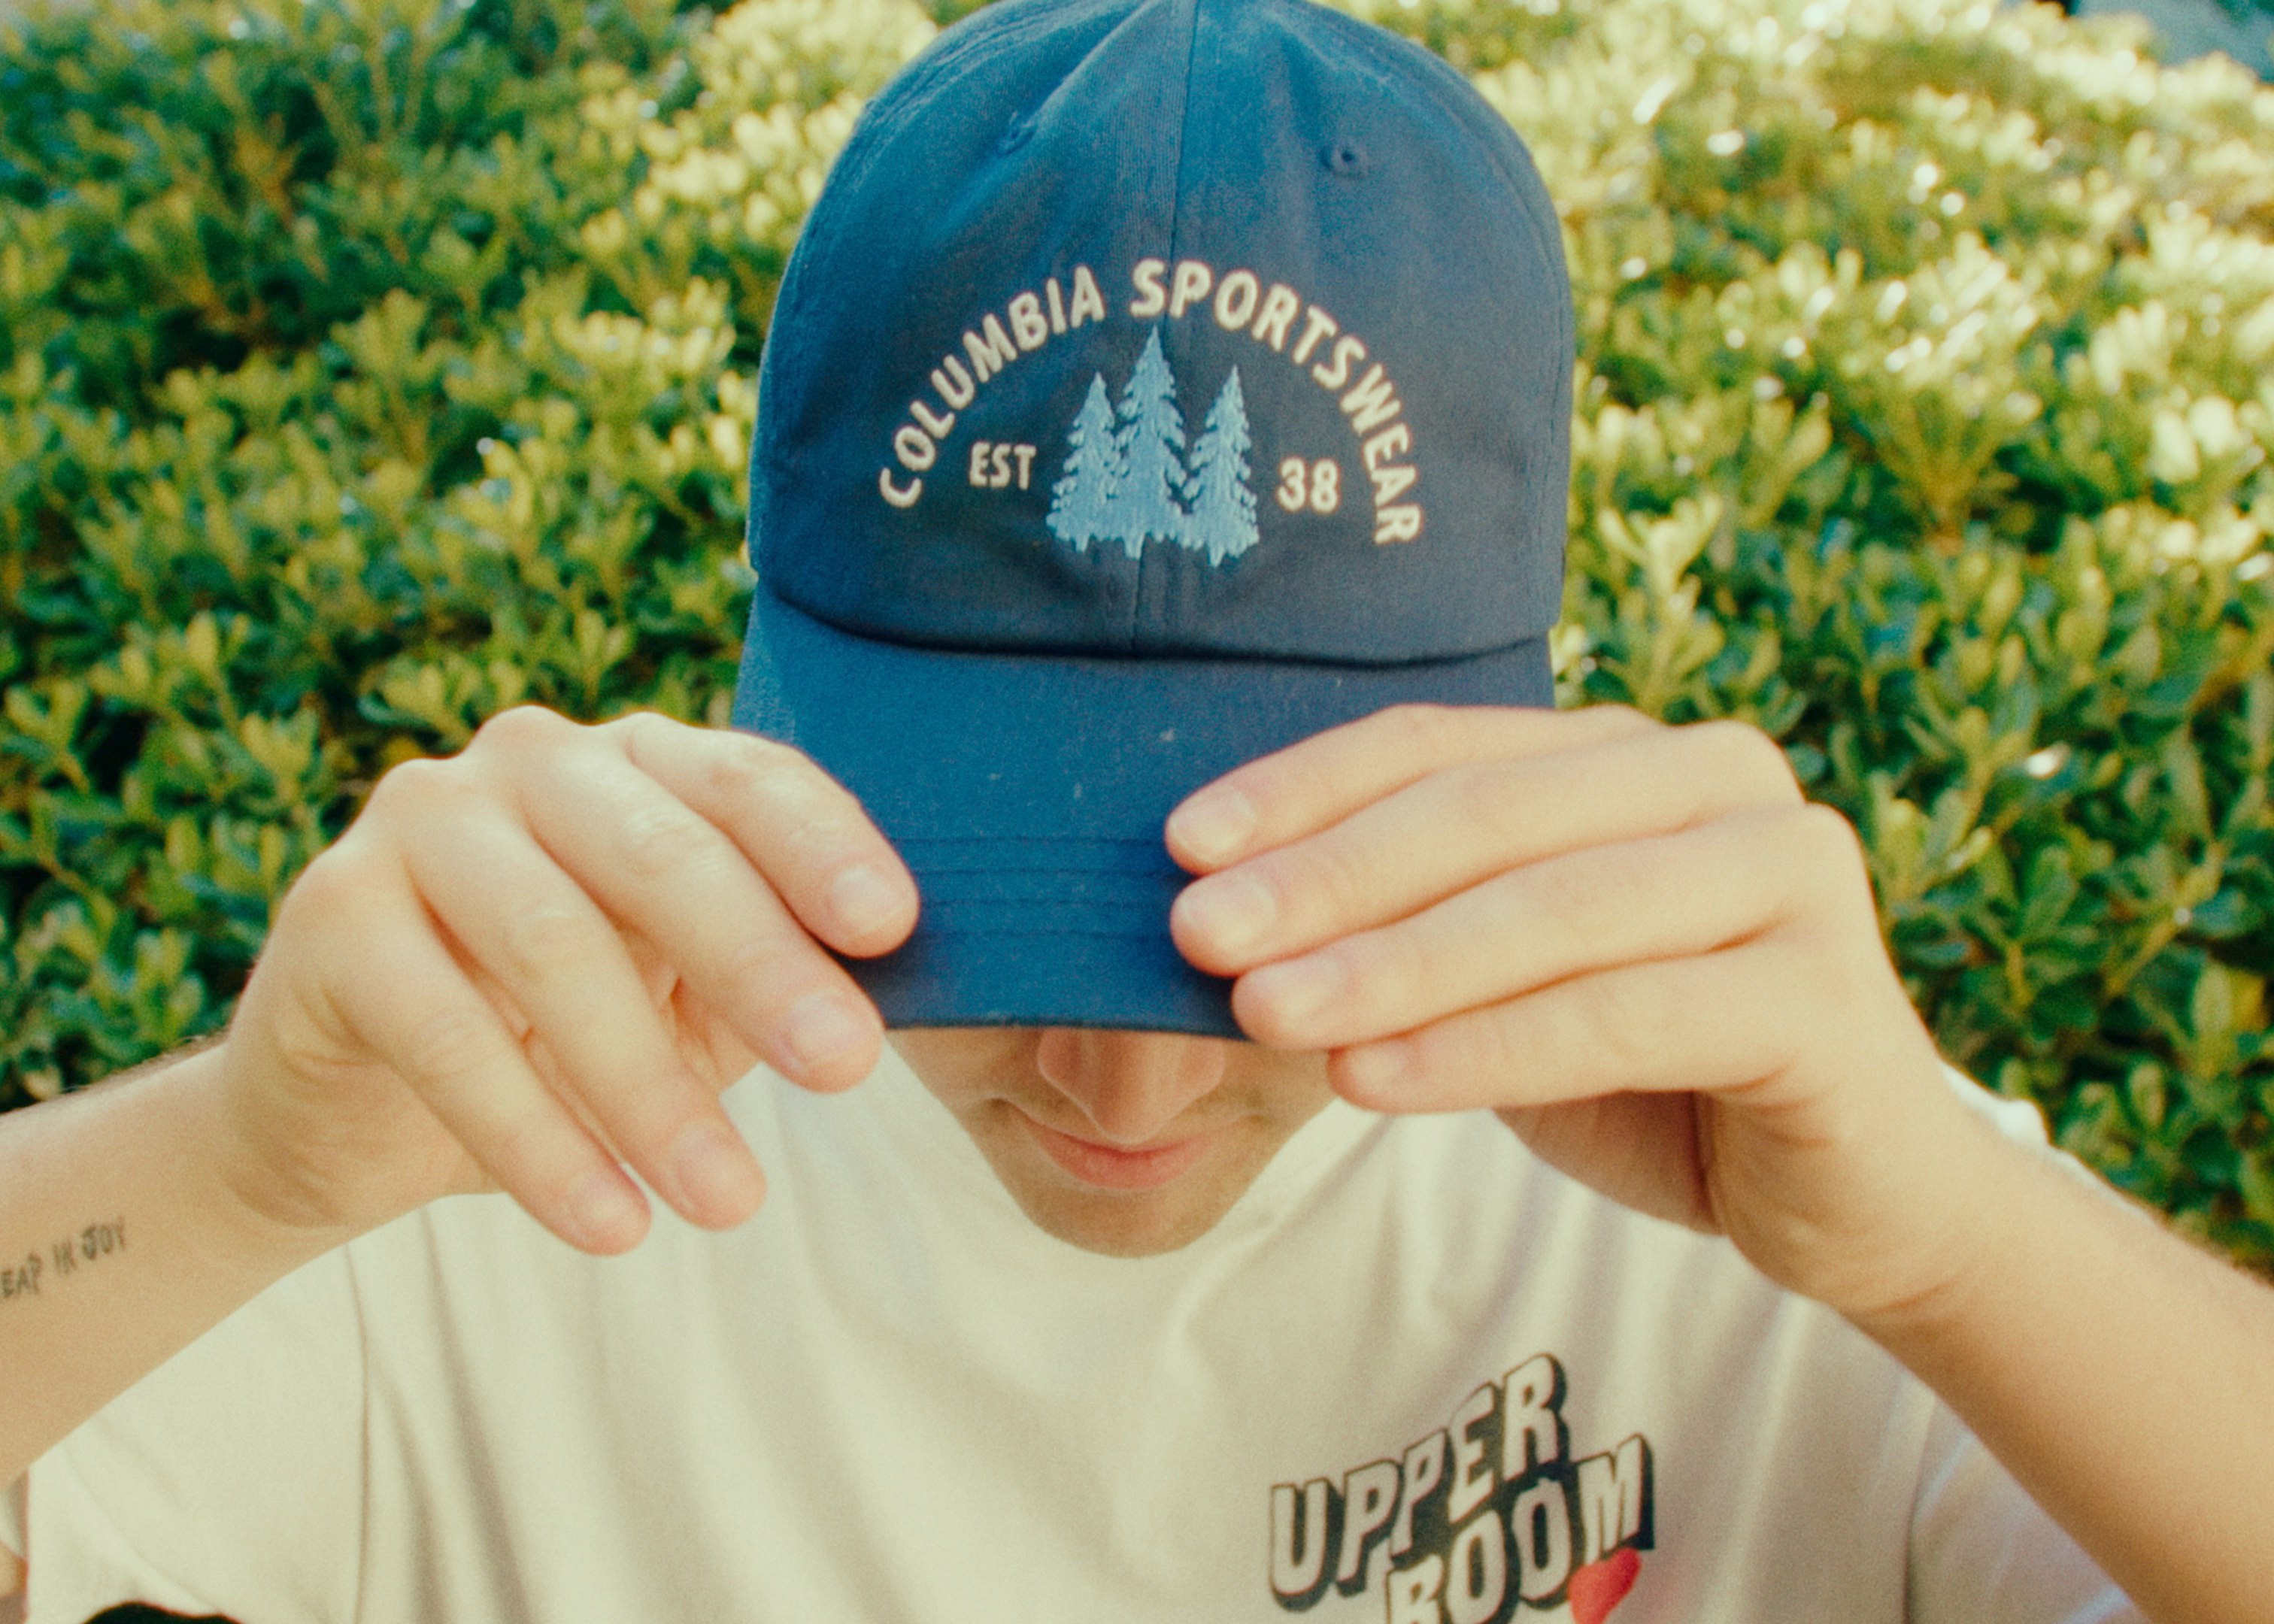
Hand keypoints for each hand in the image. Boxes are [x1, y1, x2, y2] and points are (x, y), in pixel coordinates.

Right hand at [217, 707, 916, 1254]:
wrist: (361, 1104)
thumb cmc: (565, 1033)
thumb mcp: (688, 1001)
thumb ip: (775, 978)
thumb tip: (892, 1003)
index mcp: (639, 762)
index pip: (746, 779)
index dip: (821, 846)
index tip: (893, 928)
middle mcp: (532, 761)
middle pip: (660, 854)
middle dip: (761, 966)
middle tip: (844, 1069)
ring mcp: (421, 821)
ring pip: (554, 947)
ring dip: (652, 1089)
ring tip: (733, 1203)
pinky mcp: (330, 910)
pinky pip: (443, 1033)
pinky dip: (537, 1141)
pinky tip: (611, 1225)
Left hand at [1166, 704, 1977, 1320]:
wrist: (1857, 1196)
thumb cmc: (1659, 1075)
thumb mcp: (1514, 985)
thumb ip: (1417, 931)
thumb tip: (1226, 924)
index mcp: (1634, 753)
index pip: (1442, 745)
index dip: (1306, 789)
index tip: (1183, 845)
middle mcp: (1721, 779)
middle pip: (1488, 813)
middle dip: (1328, 875)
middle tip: (1198, 930)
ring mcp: (1791, 873)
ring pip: (1553, 911)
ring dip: (1391, 962)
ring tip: (1263, 1009)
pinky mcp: (1828, 994)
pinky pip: (1623, 1016)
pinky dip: (1486, 1050)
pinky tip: (1375, 1080)